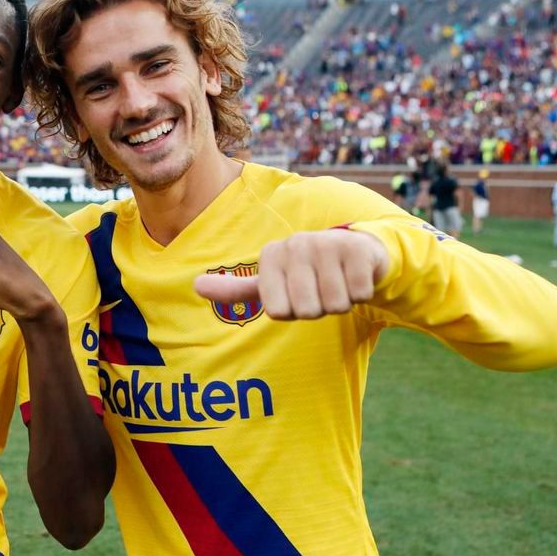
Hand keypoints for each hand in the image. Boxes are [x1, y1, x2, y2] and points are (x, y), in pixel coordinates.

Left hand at [194, 229, 389, 319]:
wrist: (354, 250)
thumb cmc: (306, 273)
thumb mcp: (270, 281)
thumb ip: (235, 289)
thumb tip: (195, 286)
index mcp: (271, 255)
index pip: (279, 312)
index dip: (291, 312)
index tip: (294, 294)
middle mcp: (296, 244)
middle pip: (307, 310)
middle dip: (317, 309)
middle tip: (319, 290)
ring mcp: (328, 244)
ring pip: (335, 304)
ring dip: (340, 303)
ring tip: (337, 283)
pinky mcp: (359, 249)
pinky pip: (360, 294)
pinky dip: (361, 294)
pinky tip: (356, 277)